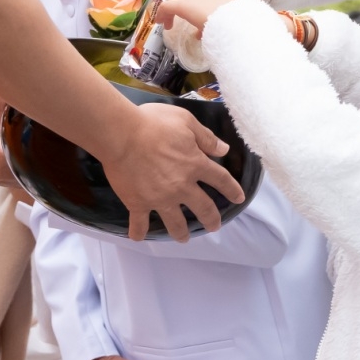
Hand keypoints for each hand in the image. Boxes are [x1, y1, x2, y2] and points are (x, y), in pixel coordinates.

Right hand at [101, 101, 240, 241]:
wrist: (121, 134)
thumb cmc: (153, 123)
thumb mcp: (185, 121)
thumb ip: (206, 137)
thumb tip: (224, 150)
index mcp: (195, 165)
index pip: (221, 180)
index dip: (232, 189)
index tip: (238, 197)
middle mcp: (182, 187)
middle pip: (203, 208)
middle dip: (211, 219)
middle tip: (214, 227)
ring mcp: (160, 198)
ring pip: (176, 222)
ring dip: (181, 233)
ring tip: (183, 238)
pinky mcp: (138, 203)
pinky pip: (140, 223)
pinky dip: (139, 232)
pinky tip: (139, 237)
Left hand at [155, 0, 230, 33]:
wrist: (231, 24)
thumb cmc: (230, 22)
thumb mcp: (220, 16)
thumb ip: (208, 20)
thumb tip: (198, 33)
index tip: (182, 4)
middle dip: (173, 0)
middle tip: (172, 14)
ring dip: (167, 10)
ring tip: (167, 22)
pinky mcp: (181, 4)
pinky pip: (165, 7)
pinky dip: (162, 14)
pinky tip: (163, 24)